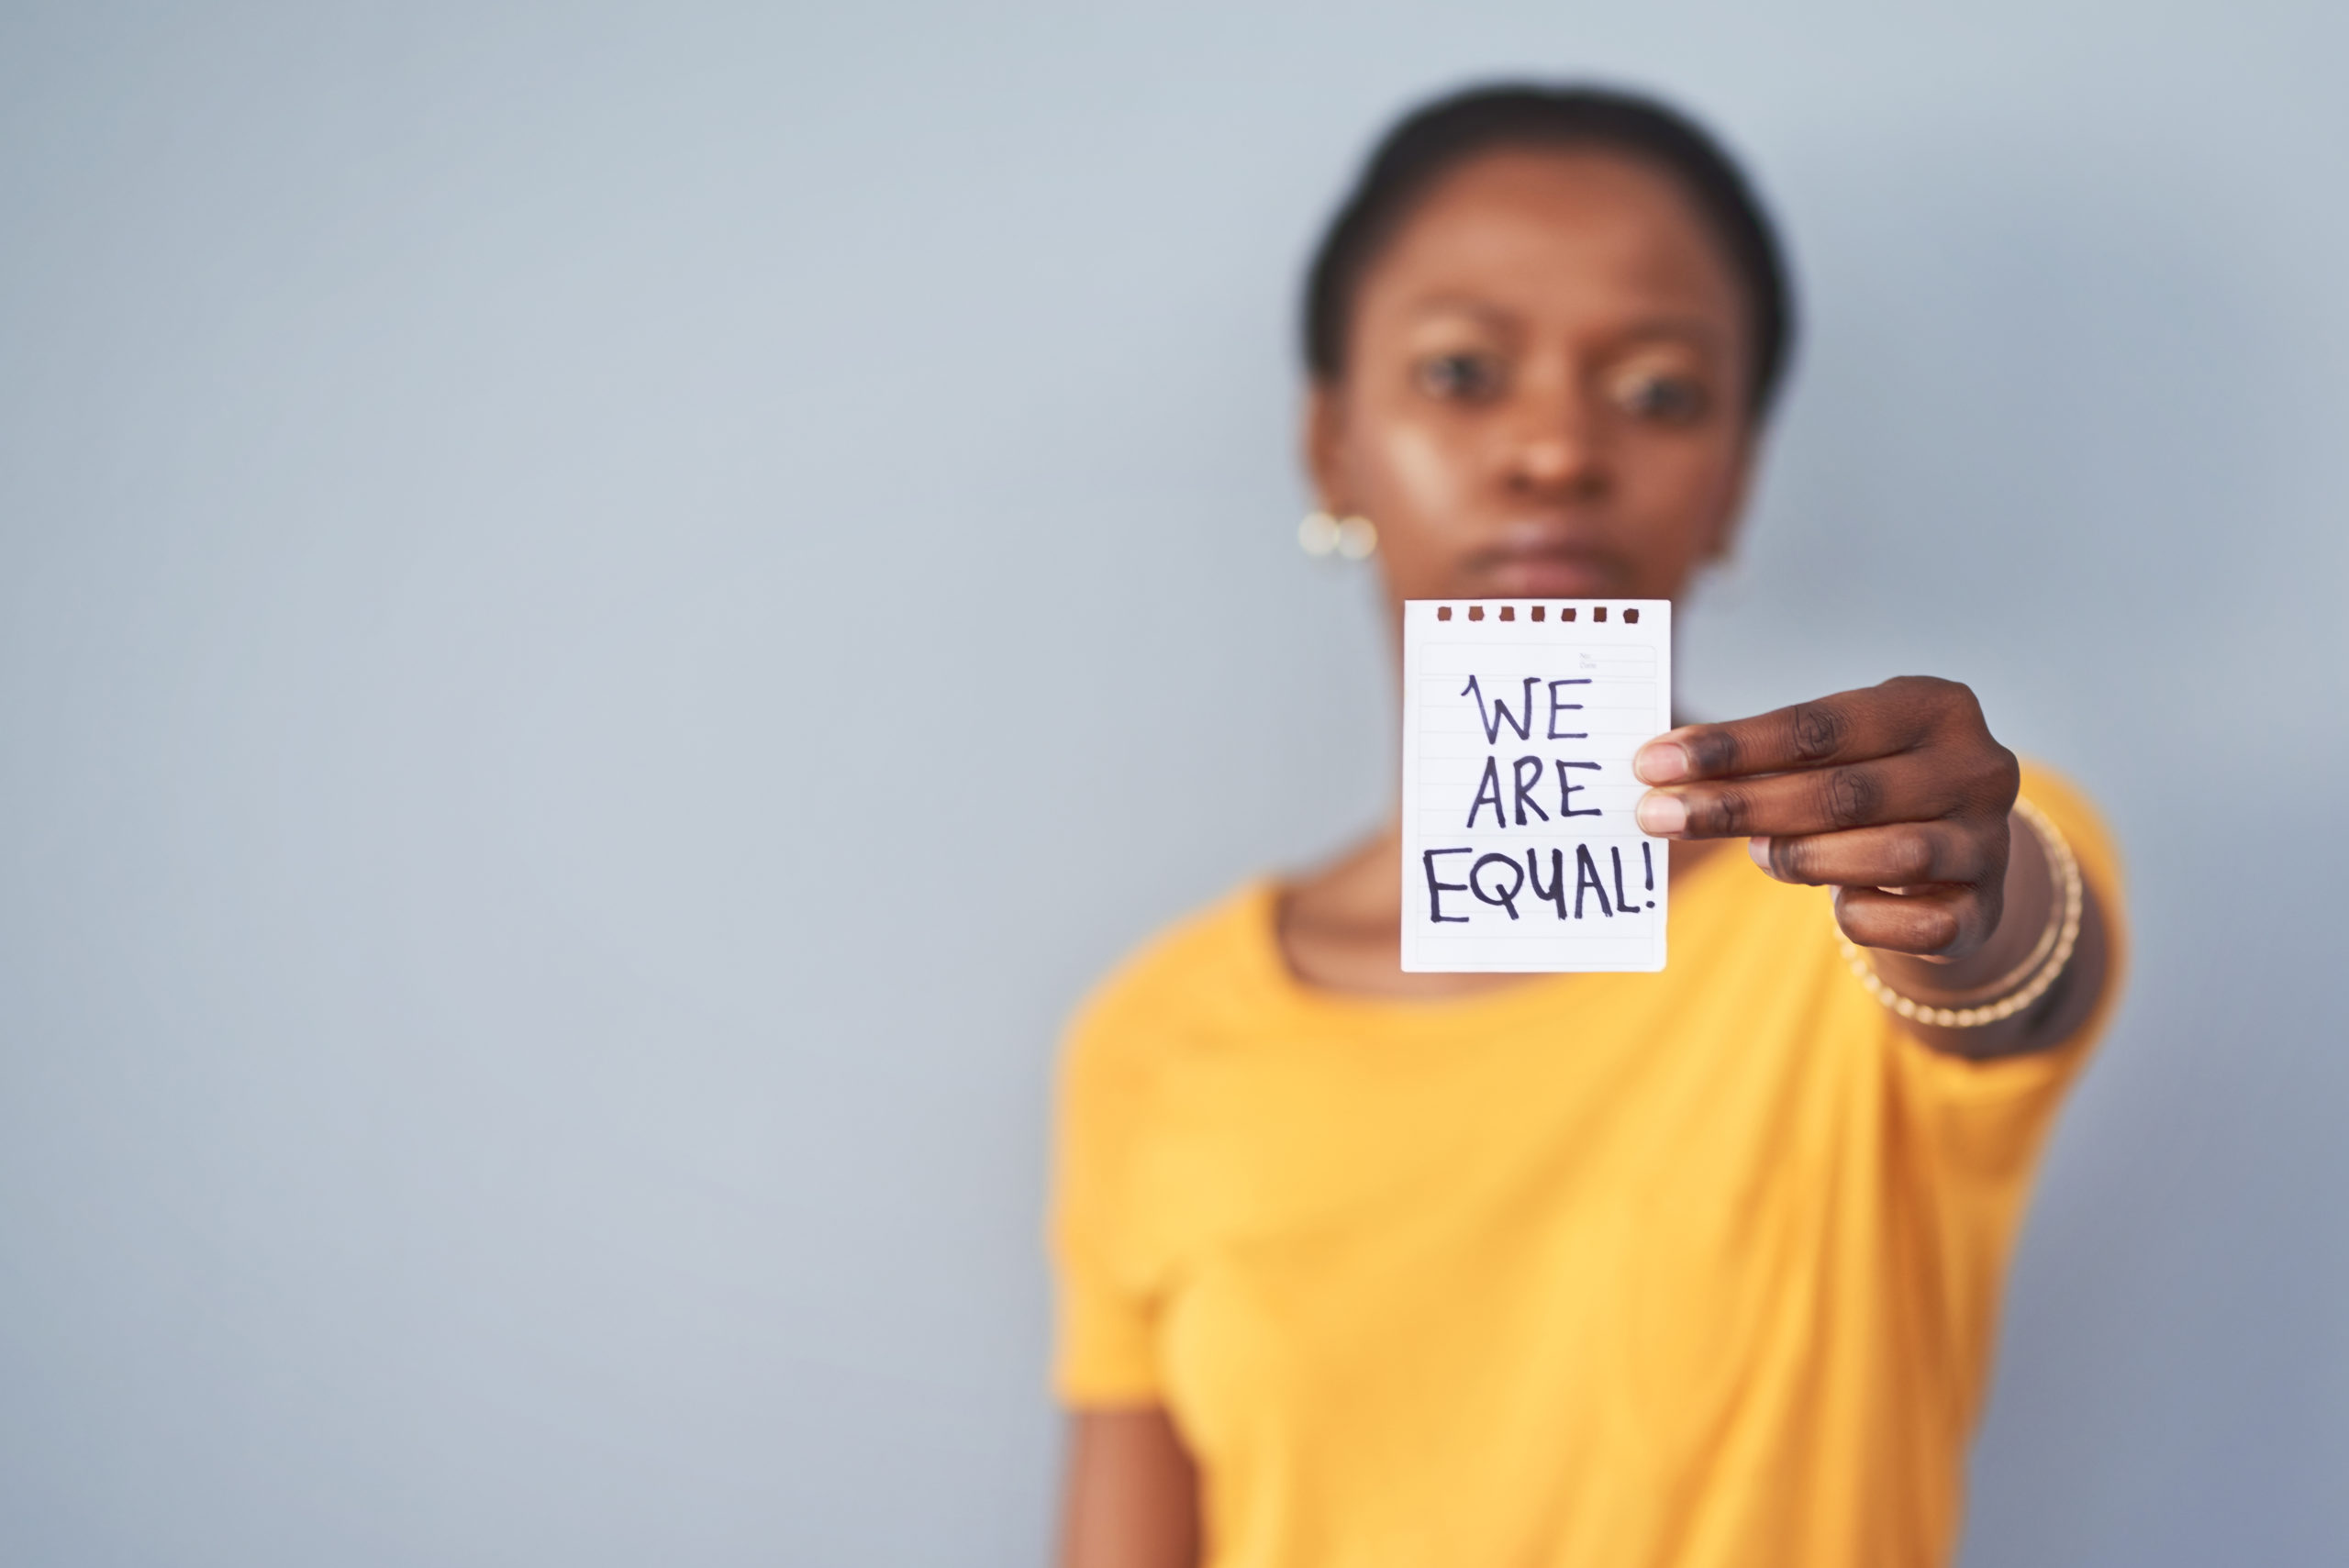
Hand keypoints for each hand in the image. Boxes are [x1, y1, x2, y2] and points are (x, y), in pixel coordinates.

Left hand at [1630, 677, 2021, 961]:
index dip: (1730, 747)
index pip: (1817, 726)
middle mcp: (1978, 766)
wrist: (1955, 863)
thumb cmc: (1870, 794)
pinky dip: (1857, 915)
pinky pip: (1909, 923)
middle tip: (1656, 816)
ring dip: (1800, 857)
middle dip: (1736, 806)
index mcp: (1934, 704)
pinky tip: (1839, 902)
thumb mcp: (1832, 757)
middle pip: (1842, 791)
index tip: (1653, 764)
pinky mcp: (1986, 911)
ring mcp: (1990, 841)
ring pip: (1885, 853)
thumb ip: (1765, 759)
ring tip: (1758, 853)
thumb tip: (1661, 771)